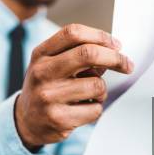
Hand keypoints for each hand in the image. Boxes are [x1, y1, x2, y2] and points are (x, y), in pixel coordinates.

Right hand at [15, 24, 133, 147]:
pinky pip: (95, 109)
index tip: (116, 45)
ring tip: (91, 95)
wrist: (25, 121)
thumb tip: (112, 53)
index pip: (73, 33)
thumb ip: (77, 54)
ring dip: (102, 90)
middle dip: (115, 58)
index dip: (100, 36)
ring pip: (97, 85)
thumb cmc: (46, 86)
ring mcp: (49, 96)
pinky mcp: (58, 119)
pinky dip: (96, 108)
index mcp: (40, 54)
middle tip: (127, 64)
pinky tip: (82, 109)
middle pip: (88, 54)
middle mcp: (42, 72)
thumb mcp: (51, 64)